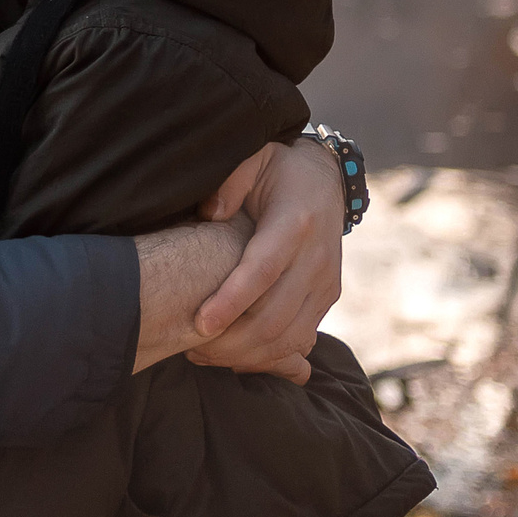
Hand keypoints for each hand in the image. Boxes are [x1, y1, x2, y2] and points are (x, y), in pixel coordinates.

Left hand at [187, 139, 344, 378]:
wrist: (327, 181)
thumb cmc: (277, 172)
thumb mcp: (253, 159)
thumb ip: (230, 182)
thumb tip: (210, 213)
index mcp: (295, 223)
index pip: (262, 271)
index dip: (230, 302)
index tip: (199, 324)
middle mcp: (316, 258)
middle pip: (274, 316)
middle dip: (230, 341)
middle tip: (190, 347)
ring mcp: (326, 282)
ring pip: (288, 337)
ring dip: (245, 355)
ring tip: (204, 354)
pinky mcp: (327, 298)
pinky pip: (300, 339)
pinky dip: (267, 356)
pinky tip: (233, 356)